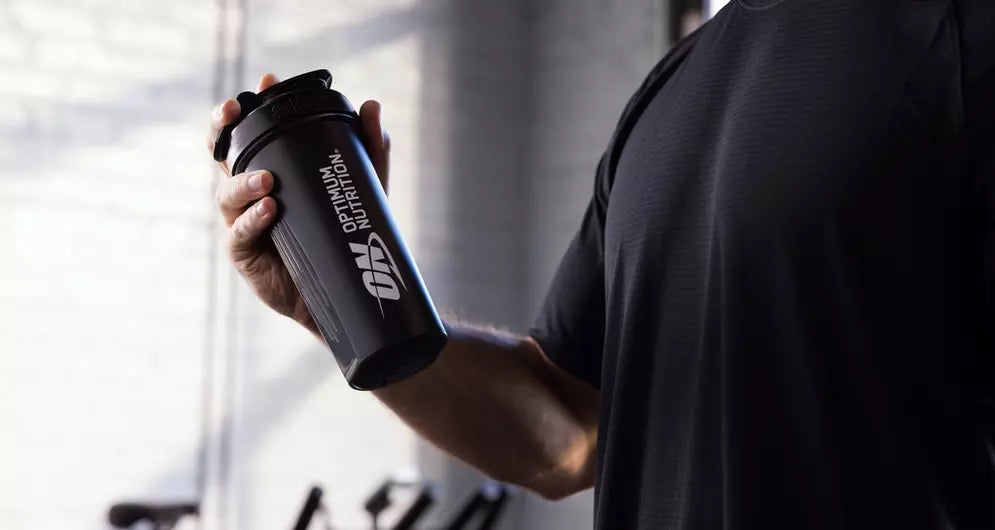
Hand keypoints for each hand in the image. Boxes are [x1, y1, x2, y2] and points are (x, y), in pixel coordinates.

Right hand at [206, 73, 391, 332]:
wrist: (344, 293)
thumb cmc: (343, 236)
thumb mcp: (363, 191)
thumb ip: (368, 151)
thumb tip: (370, 106)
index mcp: (269, 173)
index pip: (250, 135)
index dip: (251, 108)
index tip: (265, 82)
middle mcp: (250, 195)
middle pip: (221, 157)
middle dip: (221, 130)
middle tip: (232, 110)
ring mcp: (243, 224)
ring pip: (227, 195)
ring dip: (243, 181)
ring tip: (267, 179)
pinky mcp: (246, 256)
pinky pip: (240, 234)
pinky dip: (252, 219)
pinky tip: (269, 209)